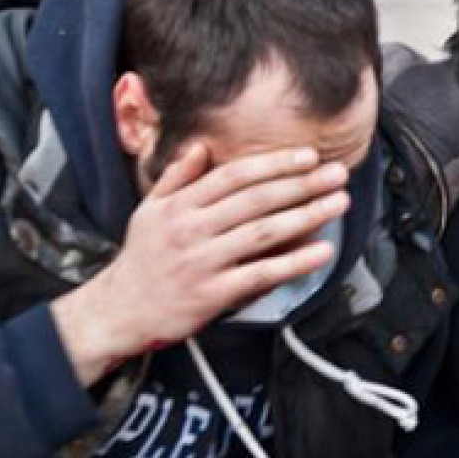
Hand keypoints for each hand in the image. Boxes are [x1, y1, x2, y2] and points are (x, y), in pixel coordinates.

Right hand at [51, 143, 350, 384]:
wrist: (119, 311)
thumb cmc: (143, 258)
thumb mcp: (150, 210)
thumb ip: (177, 177)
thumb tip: (201, 146)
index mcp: (179, 205)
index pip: (234, 176)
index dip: (273, 164)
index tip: (308, 155)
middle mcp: (191, 229)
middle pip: (255, 200)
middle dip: (301, 184)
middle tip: (338, 173)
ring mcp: (203, 262)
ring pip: (262, 233)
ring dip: (306, 216)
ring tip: (339, 203)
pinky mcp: (212, 294)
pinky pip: (261, 275)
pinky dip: (294, 262)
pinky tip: (322, 252)